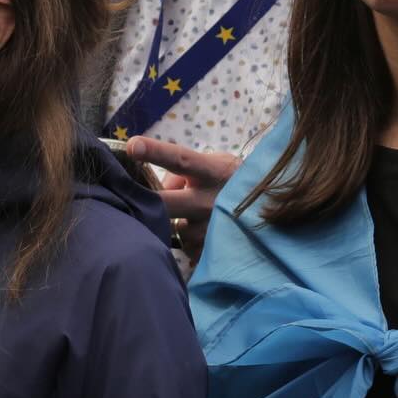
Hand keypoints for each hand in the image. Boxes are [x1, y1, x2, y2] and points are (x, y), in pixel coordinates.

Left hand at [125, 136, 238, 261]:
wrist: (268, 208)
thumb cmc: (232, 180)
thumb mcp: (215, 164)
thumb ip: (185, 171)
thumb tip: (160, 188)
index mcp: (212, 173)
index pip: (181, 160)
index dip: (156, 152)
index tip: (133, 146)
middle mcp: (210, 201)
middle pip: (165, 203)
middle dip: (145, 202)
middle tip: (128, 200)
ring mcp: (210, 229)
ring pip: (171, 224)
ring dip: (172, 219)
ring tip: (193, 216)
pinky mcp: (208, 250)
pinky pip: (183, 243)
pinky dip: (185, 236)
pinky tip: (200, 231)